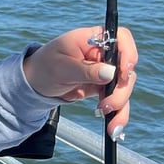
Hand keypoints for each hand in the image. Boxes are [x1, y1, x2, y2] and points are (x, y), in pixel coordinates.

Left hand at [23, 26, 137, 139]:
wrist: (35, 84)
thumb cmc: (44, 67)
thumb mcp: (61, 68)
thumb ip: (86, 70)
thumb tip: (111, 73)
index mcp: (90, 39)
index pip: (119, 37)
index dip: (127, 51)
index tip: (123, 71)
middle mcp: (101, 53)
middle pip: (125, 67)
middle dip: (121, 89)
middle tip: (107, 104)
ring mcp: (104, 70)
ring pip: (124, 86)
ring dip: (121, 105)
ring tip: (109, 121)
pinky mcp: (103, 86)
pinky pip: (117, 98)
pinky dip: (118, 113)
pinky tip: (113, 126)